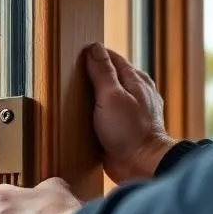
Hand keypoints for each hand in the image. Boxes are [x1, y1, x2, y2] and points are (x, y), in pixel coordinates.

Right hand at [86, 42, 175, 182]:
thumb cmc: (128, 132)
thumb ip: (102, 72)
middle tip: (72, 79)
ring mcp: (132, 110)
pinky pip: (110, 113)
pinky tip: (89, 119)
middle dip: (92, 75)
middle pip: (110, 74)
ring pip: (110, 94)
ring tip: (77, 99)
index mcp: (135, 79)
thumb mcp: (111, 96)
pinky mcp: (126, 127)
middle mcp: (136, 91)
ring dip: (94, 95)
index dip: (92, 56)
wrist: (140, 165)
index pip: (110, 57)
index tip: (74, 59)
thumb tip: (93, 48)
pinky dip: (98, 112)